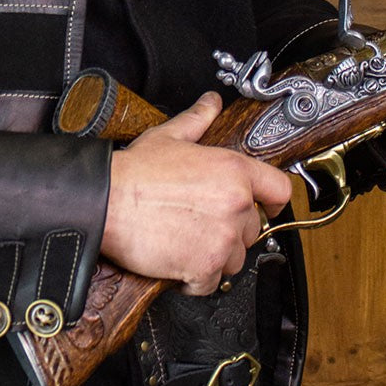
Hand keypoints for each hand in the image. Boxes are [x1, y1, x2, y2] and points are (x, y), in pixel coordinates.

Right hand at [100, 91, 291, 294]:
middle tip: (199, 223)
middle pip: (252, 229)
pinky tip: (178, 260)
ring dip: (215, 255)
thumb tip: (210, 104)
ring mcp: (222, 239)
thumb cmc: (134, 173)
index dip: (272, 201)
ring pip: (235, 258)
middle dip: (229, 229)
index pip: (279, 189)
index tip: (267, 208)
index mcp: (233, 171)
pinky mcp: (206, 267)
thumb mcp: (168, 137)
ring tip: (186, 241)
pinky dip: (197, 277)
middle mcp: (235, 205)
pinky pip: (214, 281)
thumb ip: (197, 120)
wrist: (106, 203)